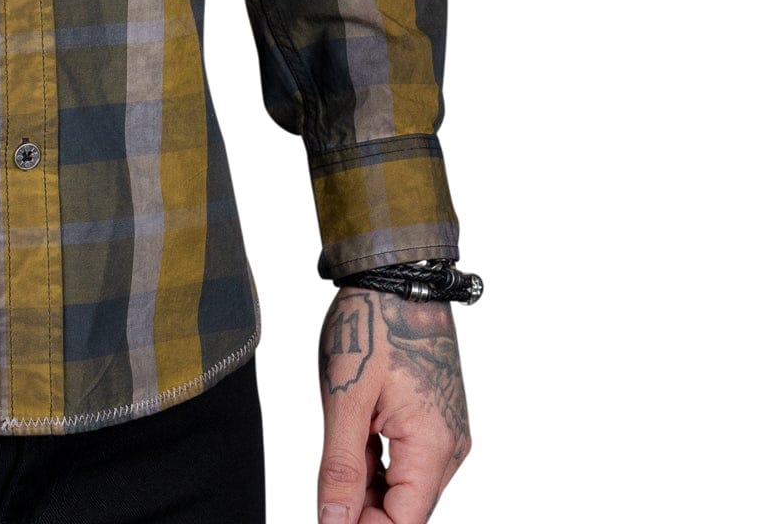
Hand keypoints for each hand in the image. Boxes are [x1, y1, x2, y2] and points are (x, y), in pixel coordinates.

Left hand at [316, 288, 470, 523]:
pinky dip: (377, 461)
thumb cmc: (371, 326)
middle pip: (406, 509)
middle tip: (325, 487)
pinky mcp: (433, 419)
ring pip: (404, 486)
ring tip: (337, 448)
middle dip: (362, 509)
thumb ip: (341, 468)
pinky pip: (406, 459)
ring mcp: (444, 433)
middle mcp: (449, 448)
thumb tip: (334, 521)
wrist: (395, 275)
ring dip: (367, 485)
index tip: (327, 518)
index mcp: (434, 449)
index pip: (404, 523)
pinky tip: (353, 441)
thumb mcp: (345, 400)